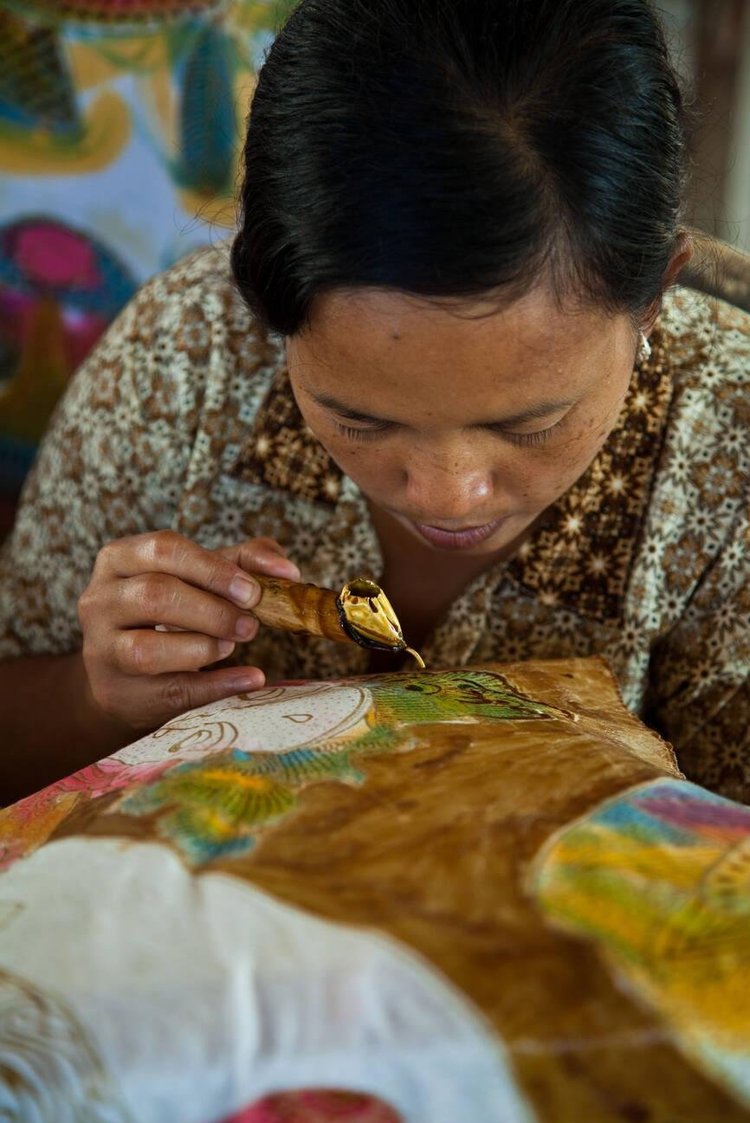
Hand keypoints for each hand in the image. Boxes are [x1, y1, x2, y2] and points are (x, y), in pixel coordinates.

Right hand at [78, 531, 299, 732]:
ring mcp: (102, 648)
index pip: (164, 550)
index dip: (213, 569)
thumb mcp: (199, 577)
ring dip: (203, 646)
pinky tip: (250, 678)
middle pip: (155, 594)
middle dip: (213, 611)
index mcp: (120, 558)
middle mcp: (100, 600)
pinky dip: (217, 685)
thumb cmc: (169, 612)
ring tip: (231, 645)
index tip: (254, 590)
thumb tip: (288, 570)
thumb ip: (244, 561)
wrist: (126, 675)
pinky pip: (170, 689)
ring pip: (148, 648)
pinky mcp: (120, 691)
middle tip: (251, 625)